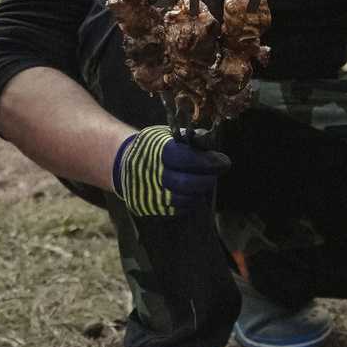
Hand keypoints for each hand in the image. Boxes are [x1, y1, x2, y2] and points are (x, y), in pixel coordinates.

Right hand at [114, 124, 229, 218]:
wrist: (123, 164)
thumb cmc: (151, 147)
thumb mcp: (165, 136)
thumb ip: (187, 140)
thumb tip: (211, 144)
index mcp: (154, 150)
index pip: (183, 158)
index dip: (205, 161)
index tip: (223, 162)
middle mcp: (148, 172)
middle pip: (185, 183)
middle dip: (205, 180)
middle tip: (214, 176)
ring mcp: (147, 192)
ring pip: (182, 199)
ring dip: (198, 192)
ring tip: (203, 184)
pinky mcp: (148, 207)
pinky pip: (176, 210)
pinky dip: (188, 202)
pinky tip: (191, 194)